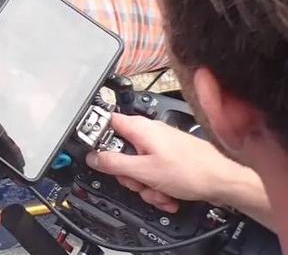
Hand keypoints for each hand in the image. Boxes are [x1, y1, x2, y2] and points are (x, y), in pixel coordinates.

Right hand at [86, 113, 255, 213]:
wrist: (225, 181)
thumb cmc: (193, 170)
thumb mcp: (144, 171)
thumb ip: (113, 163)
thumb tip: (93, 157)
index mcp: (139, 128)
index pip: (106, 123)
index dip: (98, 139)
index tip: (98, 156)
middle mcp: (149, 133)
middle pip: (121, 152)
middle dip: (128, 174)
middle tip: (137, 182)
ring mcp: (160, 146)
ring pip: (138, 167)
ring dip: (145, 185)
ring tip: (158, 192)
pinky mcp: (170, 159)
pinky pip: (153, 172)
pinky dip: (157, 186)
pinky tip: (167, 194)